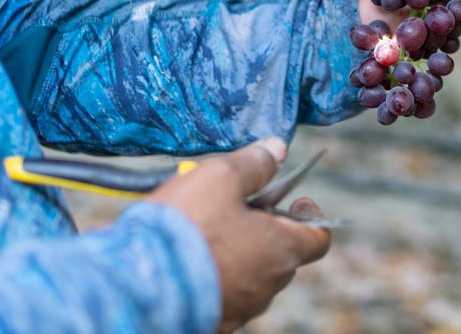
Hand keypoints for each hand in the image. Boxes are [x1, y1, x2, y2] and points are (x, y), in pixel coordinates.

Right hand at [148, 139, 330, 332]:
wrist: (134, 285)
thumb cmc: (185, 228)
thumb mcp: (222, 177)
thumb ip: (255, 163)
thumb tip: (278, 149)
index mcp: (281, 250)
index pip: (319, 238)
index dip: (309, 214)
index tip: (293, 198)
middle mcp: (267, 286)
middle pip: (283, 252)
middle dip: (267, 226)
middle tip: (236, 204)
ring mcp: (240, 309)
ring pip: (253, 274)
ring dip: (240, 250)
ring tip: (206, 228)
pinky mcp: (213, 322)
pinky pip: (225, 294)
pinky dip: (217, 274)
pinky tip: (189, 257)